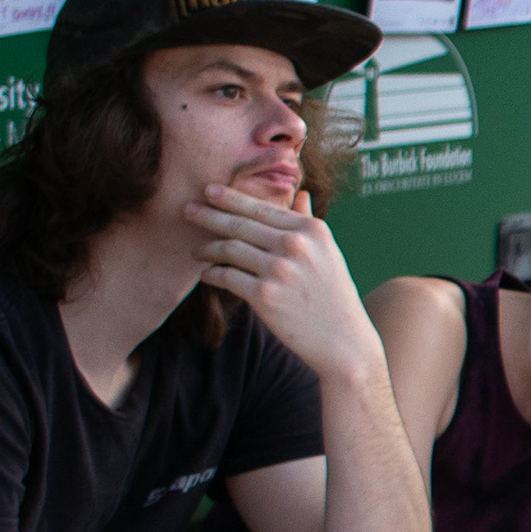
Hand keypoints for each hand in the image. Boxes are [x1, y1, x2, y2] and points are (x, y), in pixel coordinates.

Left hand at [186, 186, 381, 382]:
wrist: (343, 341)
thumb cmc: (334, 296)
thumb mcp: (329, 253)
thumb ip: (309, 222)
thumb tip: (299, 195)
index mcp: (311, 230)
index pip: (262, 208)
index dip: (231, 198)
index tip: (209, 190)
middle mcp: (295, 245)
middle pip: (240, 224)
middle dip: (208, 215)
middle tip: (187, 210)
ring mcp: (279, 270)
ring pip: (229, 249)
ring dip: (206, 248)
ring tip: (196, 250)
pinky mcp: (264, 295)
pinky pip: (226, 276)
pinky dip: (211, 274)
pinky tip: (206, 274)